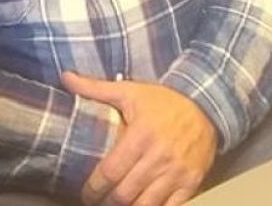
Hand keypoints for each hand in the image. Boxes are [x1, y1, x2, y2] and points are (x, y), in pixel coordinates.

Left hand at [63, 71, 217, 205]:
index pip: (110, 172)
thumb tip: (65, 78)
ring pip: (146, 205)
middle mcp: (159, 156)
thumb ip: (95, 88)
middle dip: (108, 202)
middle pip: (125, 193)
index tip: (86, 194)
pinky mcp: (191, 182)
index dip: (94, 188)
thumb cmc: (164, 101)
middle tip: (99, 202)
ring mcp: (177, 172)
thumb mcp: (129, 91)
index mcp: (140, 135)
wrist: (206, 105)